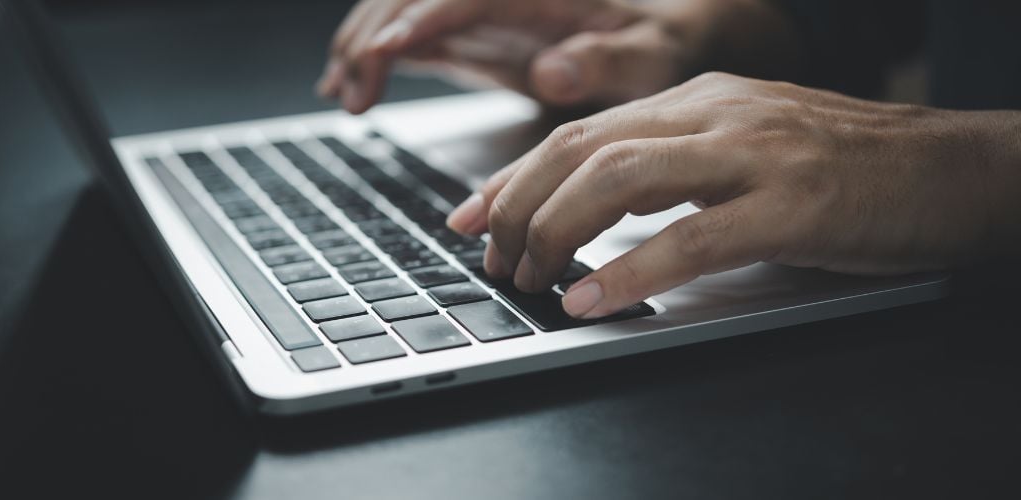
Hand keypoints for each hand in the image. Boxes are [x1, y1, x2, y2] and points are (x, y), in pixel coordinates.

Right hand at [317, 0, 696, 112]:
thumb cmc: (664, 39)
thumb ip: (606, 61)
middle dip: (373, 36)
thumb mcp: (653, 53)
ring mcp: (482, 11)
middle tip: (352, 93)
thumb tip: (553, 72)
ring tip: (343, 94)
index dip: (419, 17)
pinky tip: (352, 83)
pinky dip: (377, 56)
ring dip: (362, 46)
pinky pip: (413, 33)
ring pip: (401, 9)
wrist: (668, 30)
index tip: (385, 51)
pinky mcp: (474, 33)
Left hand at [446, 72, 1020, 317]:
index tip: (470, 215)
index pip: (580, 132)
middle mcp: (716, 114)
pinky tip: (593, 299)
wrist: (954, 169)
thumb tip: (593, 207)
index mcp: (699, 99)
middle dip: (519, 207)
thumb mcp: (744, 149)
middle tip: (494, 259)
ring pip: (620, 181)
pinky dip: (629, 272)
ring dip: (558, 234)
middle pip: (582, 150)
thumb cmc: (847, 168)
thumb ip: (673, 167)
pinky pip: (690, 238)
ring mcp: (754, 154)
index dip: (513, 176)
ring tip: (532, 279)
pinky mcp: (792, 205)